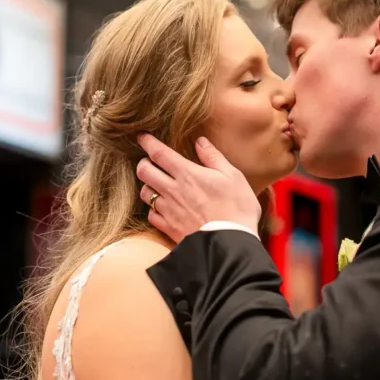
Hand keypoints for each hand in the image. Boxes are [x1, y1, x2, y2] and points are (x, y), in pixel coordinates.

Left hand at [137, 134, 261, 242]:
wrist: (231, 243)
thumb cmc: (237, 208)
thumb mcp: (232, 176)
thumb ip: (213, 157)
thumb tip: (200, 142)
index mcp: (187, 174)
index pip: (159, 153)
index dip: (147, 142)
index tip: (141, 136)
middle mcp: (173, 190)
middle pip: (144, 171)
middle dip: (143, 163)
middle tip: (149, 162)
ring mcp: (168, 211)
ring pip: (144, 193)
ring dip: (147, 186)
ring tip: (156, 185)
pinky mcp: (169, 228)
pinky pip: (151, 215)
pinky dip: (153, 209)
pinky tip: (162, 208)